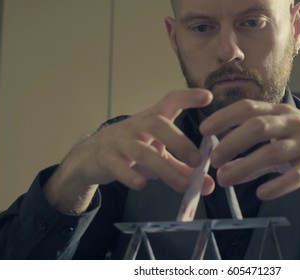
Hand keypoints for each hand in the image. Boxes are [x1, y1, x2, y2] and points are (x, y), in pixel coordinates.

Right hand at [45, 89, 214, 213]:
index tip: (208, 97)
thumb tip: (209, 185)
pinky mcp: (105, 157)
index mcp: (153, 119)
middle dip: (180, 142)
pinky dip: (130, 175)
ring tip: (183, 185)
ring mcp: (119, 140)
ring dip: (165, 168)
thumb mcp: (159, 156)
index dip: (188, 97)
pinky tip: (141, 185)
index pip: (170, 101)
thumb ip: (183, 169)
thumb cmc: (133, 151)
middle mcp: (137, 125)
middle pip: (158, 125)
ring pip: (142, 151)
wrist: (90, 156)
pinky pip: (117, 165)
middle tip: (197, 161)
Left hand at [200, 99, 299, 201]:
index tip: (204, 130)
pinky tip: (261, 193)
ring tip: (225, 179)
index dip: (224, 117)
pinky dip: (277, 185)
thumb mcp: (283, 138)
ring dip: (245, 166)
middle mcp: (292, 123)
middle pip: (257, 127)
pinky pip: (296, 176)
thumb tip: (226, 167)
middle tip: (212, 159)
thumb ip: (255, 152)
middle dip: (231, 142)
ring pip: (272, 152)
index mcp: (280, 112)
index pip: (248, 108)